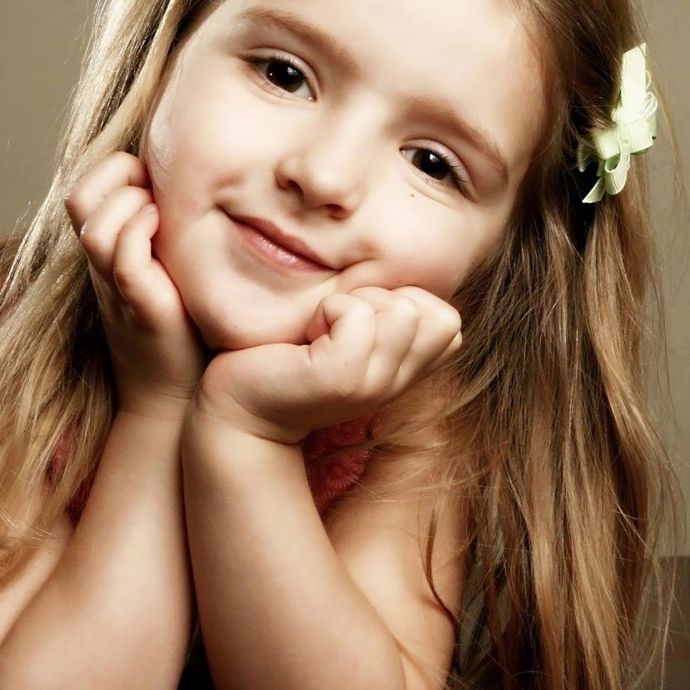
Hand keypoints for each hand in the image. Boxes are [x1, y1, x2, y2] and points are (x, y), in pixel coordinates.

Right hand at [65, 151, 207, 418]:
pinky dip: (143, 235)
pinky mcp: (141, 309)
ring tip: (165, 217)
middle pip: (80, 196)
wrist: (176, 398)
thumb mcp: (168, 269)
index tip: (156, 183)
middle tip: (158, 193)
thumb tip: (200, 188)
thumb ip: (169, 231)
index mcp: (106, 252)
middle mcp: (102, 266)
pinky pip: (125, 260)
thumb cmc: (182, 330)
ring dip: (132, 206)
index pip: (86, 187)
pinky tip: (170, 238)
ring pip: (96, 226)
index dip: (116, 170)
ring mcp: (117, 288)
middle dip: (119, 177)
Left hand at [194, 286, 461, 444]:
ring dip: (353, 303)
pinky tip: (305, 337)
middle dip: (383, 299)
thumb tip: (406, 281)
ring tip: (319, 331)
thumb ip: (387, 315)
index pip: (450, 324)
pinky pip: (357, 315)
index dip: (406, 304)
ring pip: (402, 310)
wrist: (240, 408)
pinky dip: (327, 310)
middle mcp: (395, 383)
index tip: (355, 323)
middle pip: (438, 315)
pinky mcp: (339, 379)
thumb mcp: (351, 335)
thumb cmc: (290, 361)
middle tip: (335, 325)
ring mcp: (372, 385)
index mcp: (403, 373)